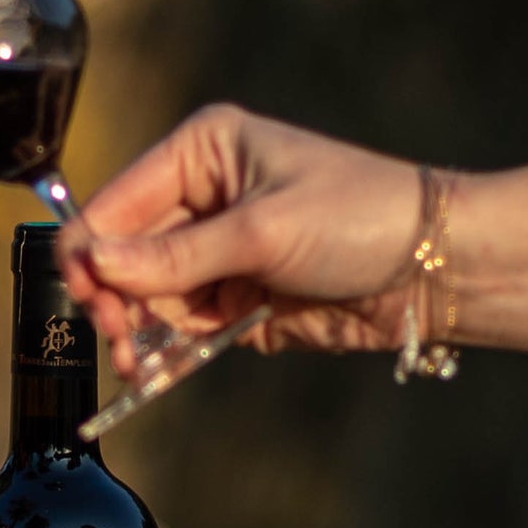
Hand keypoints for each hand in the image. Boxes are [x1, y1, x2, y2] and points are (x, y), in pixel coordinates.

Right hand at [62, 105, 427, 371]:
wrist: (435, 268)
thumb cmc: (360, 218)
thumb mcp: (264, 232)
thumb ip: (176, 255)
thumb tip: (94, 265)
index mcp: (201, 152)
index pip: (117, 203)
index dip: (92, 254)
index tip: (92, 302)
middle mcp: (202, 197)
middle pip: (124, 255)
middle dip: (117, 301)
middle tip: (123, 342)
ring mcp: (219, 252)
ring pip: (150, 298)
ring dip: (141, 333)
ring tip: (142, 366)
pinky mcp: (239, 300)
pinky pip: (185, 328)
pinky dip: (169, 353)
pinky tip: (156, 375)